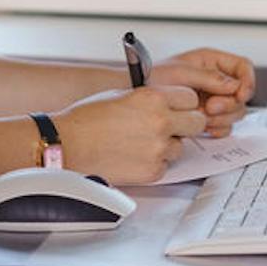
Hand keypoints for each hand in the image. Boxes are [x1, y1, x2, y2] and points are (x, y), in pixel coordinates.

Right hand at [53, 86, 205, 184]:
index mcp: (153, 97)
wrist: (68, 144)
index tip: (178, 108)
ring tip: (141, 143)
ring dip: (168, 145)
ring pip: (181, 147)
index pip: (190, 98)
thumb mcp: (123, 94)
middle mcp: (160, 121)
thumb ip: (152, 97)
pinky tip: (134, 155)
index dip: (184, 104)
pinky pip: (165, 166)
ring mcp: (158, 148)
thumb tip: (170, 102)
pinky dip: (154, 162)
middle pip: (197, 122)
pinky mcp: (153, 171)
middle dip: (186, 124)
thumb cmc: (88, 118)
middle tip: (172, 126)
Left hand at [149, 48, 255, 136]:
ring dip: (222, 118)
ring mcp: (213, 99)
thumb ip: (210, 78)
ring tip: (200, 117)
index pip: (244, 67)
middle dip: (228, 104)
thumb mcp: (181, 73)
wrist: (135, 96)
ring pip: (236, 112)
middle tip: (208, 108)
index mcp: (211, 61)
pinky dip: (218, 128)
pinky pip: (225, 125)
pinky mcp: (208, 116)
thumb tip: (235, 85)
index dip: (247, 82)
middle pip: (242, 94)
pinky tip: (204, 128)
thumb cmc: (152, 78)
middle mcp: (215, 80)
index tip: (239, 95)